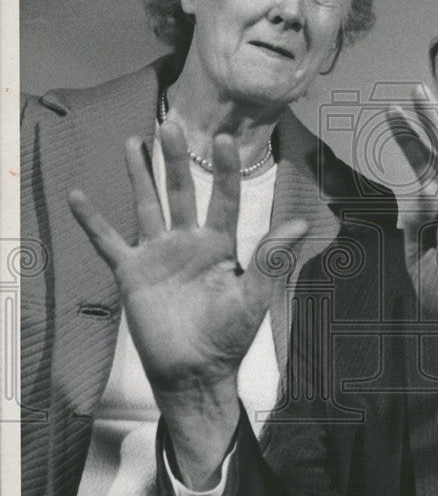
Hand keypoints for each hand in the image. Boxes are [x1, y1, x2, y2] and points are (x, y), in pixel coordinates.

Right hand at [69, 122, 306, 485]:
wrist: (195, 371)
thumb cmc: (229, 337)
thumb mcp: (254, 296)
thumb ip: (273, 258)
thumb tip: (300, 222)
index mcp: (220, 246)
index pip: (223, 199)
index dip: (224, 170)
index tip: (224, 139)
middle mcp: (188, 243)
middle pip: (181, 192)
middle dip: (176, 160)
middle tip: (170, 124)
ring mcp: (158, 255)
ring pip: (147, 206)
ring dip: (140, 176)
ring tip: (134, 142)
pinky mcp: (132, 273)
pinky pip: (108, 241)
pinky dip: (93, 220)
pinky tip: (78, 195)